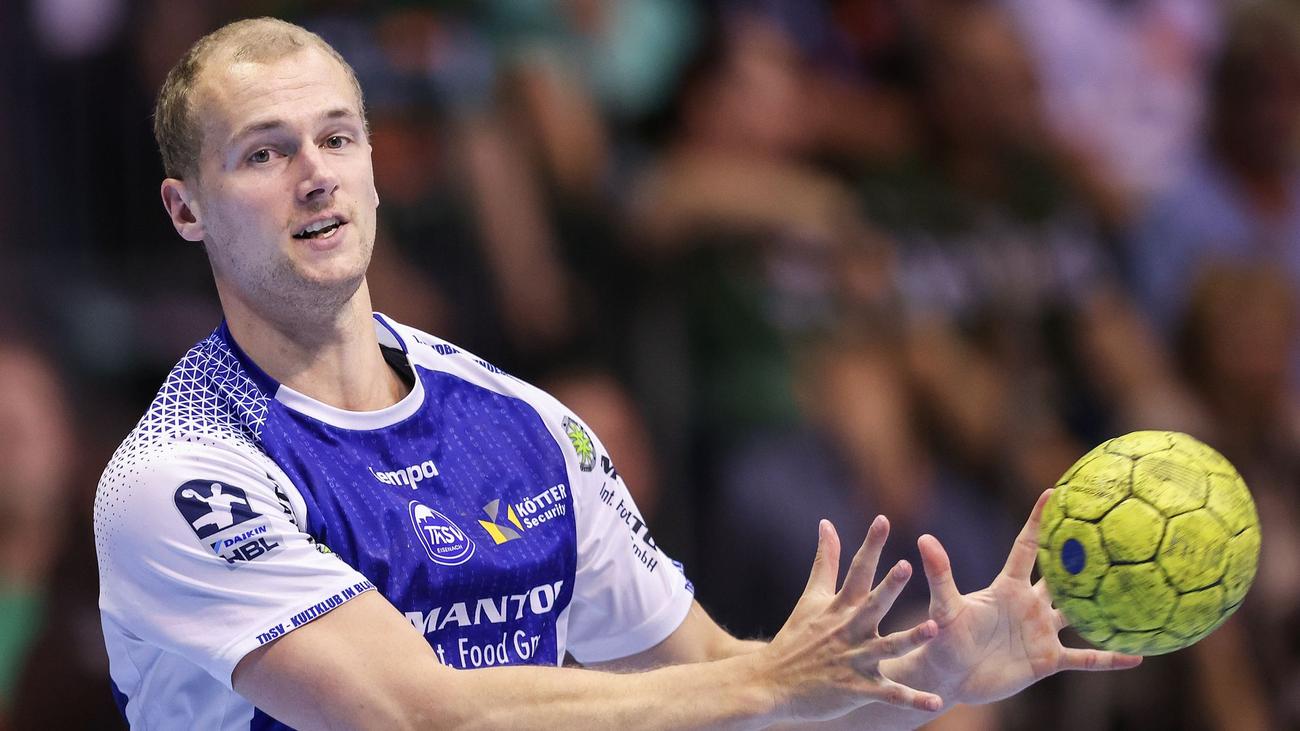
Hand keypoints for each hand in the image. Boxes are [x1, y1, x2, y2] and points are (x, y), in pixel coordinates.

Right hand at [761, 516, 943, 722]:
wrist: (771, 683)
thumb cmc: (795, 637)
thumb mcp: (810, 597)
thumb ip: (824, 561)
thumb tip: (827, 523)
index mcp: (839, 607)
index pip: (856, 570)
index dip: (871, 544)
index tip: (883, 520)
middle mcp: (848, 630)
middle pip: (873, 604)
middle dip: (889, 586)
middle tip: (906, 566)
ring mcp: (853, 660)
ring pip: (887, 648)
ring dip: (910, 638)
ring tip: (934, 628)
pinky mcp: (857, 689)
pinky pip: (889, 694)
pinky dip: (912, 699)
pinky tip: (936, 702)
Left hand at [905, 489, 1142, 705]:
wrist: (948, 675)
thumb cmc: (942, 637)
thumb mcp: (945, 606)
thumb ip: (940, 574)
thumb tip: (924, 539)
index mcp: (1007, 586)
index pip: (1027, 547)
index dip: (1039, 521)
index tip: (1055, 492)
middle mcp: (1029, 604)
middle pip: (1062, 575)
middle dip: (1084, 556)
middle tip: (1112, 531)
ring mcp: (1041, 631)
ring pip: (1081, 614)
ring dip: (1106, 605)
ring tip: (1140, 591)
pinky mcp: (1047, 660)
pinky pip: (1085, 658)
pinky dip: (1109, 657)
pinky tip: (1139, 654)